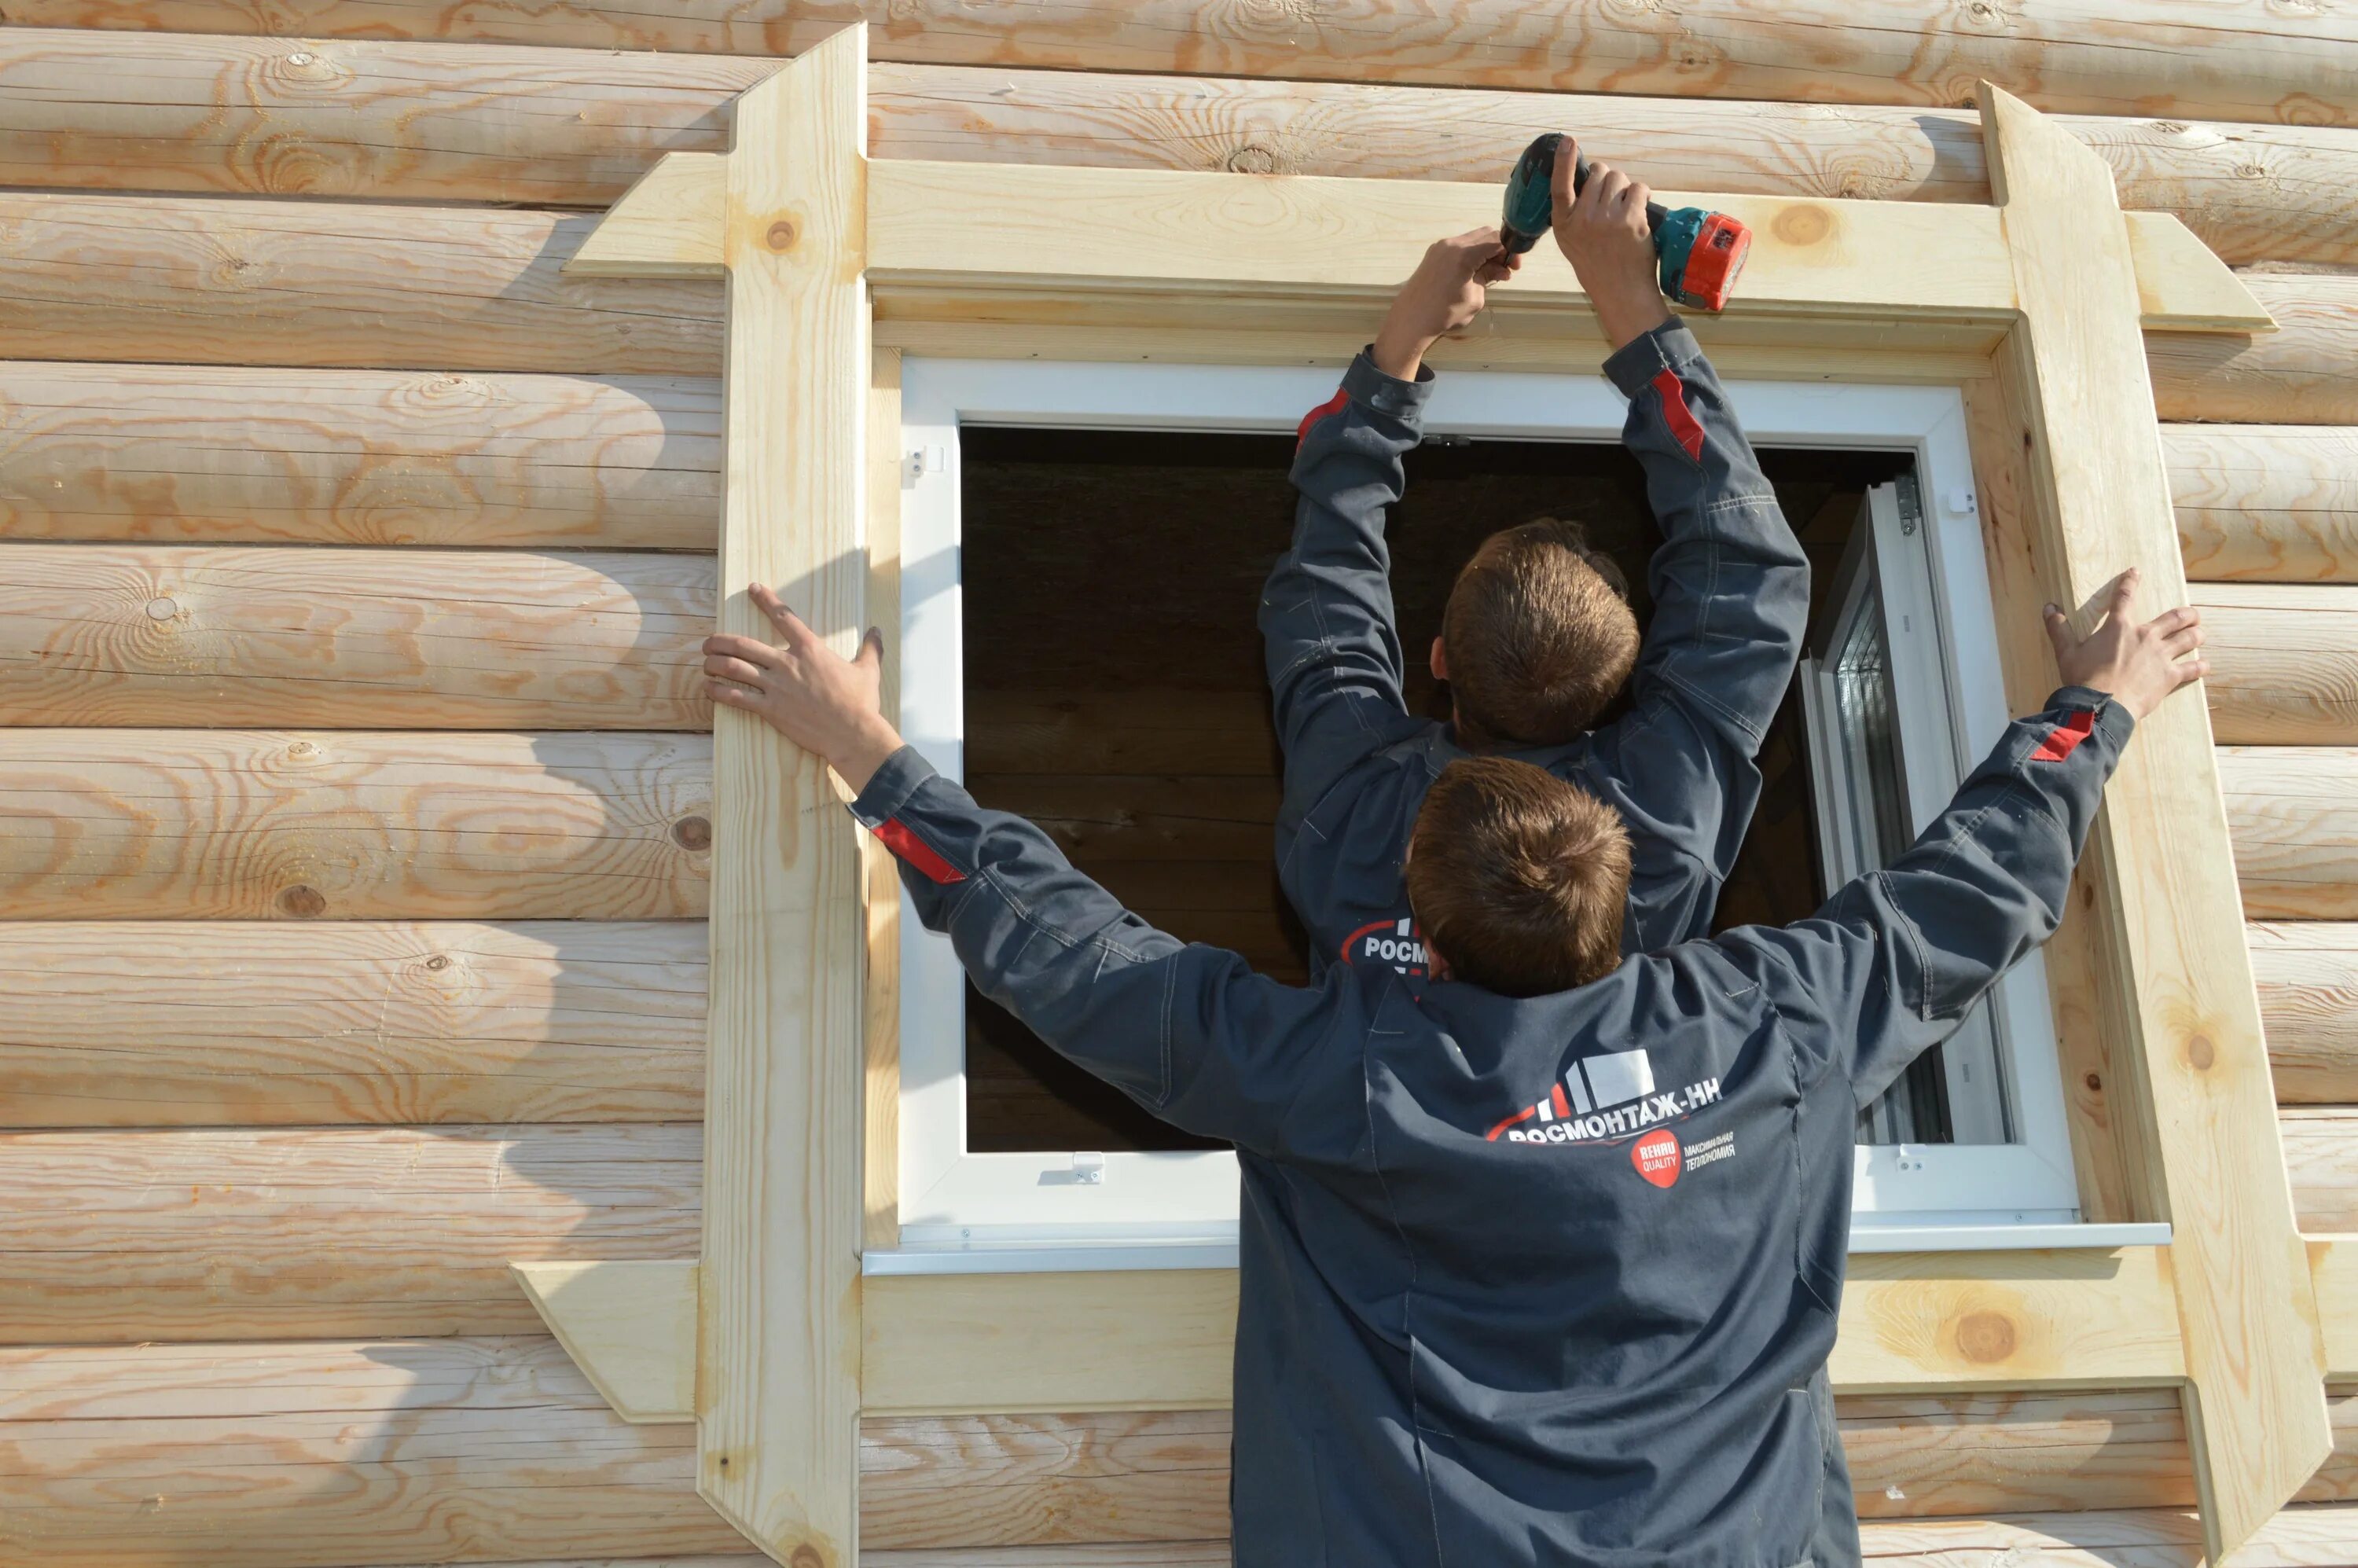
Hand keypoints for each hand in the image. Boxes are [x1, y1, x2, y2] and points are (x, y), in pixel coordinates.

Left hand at [703, 582, 904, 791]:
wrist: (853, 733)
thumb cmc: (861, 703)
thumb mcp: (868, 671)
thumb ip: (870, 648)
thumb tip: (877, 631)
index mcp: (810, 650)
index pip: (784, 617)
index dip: (766, 600)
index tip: (753, 588)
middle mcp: (788, 664)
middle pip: (744, 645)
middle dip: (720, 641)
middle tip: (708, 643)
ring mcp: (776, 687)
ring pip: (734, 668)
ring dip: (714, 663)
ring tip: (705, 663)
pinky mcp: (771, 709)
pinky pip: (737, 697)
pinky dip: (718, 691)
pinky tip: (708, 689)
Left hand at [1372, 228, 1518, 379]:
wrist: (1410, 320)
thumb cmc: (1444, 313)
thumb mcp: (1474, 298)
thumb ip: (1488, 277)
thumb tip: (1500, 270)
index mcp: (1464, 253)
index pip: (1496, 240)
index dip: (1510, 251)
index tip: (1514, 266)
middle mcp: (1451, 244)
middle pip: (1485, 234)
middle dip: (1499, 249)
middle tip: (1505, 269)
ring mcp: (1440, 247)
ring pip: (1472, 239)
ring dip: (1485, 252)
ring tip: (1491, 274)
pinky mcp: (1433, 254)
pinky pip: (1459, 247)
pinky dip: (1471, 255)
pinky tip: (1475, 273)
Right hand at [1552, 142, 1673, 352]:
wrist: (1620, 291)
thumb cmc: (1598, 264)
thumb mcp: (1572, 241)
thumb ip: (1575, 213)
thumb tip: (1590, 180)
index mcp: (1564, 224)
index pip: (1559, 186)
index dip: (1563, 162)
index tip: (1568, 141)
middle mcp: (1582, 219)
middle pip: (1598, 174)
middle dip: (1609, 180)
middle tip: (1613, 201)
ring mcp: (1606, 219)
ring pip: (1619, 179)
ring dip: (1626, 189)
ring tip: (1626, 210)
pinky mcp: (1630, 220)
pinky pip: (1638, 189)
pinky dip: (1641, 196)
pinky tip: (1638, 213)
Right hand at [2043, 568, 2206, 721]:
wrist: (2101, 706)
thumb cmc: (2082, 678)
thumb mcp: (2065, 652)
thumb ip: (2058, 628)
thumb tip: (2048, 607)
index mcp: (2119, 627)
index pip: (2124, 597)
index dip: (2130, 581)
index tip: (2135, 572)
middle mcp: (2146, 636)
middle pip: (2175, 618)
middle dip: (2187, 614)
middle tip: (2192, 614)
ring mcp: (2161, 656)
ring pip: (2189, 639)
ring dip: (2197, 634)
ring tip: (2200, 633)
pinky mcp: (2170, 677)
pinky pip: (2192, 669)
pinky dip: (2200, 666)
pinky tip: (2205, 665)